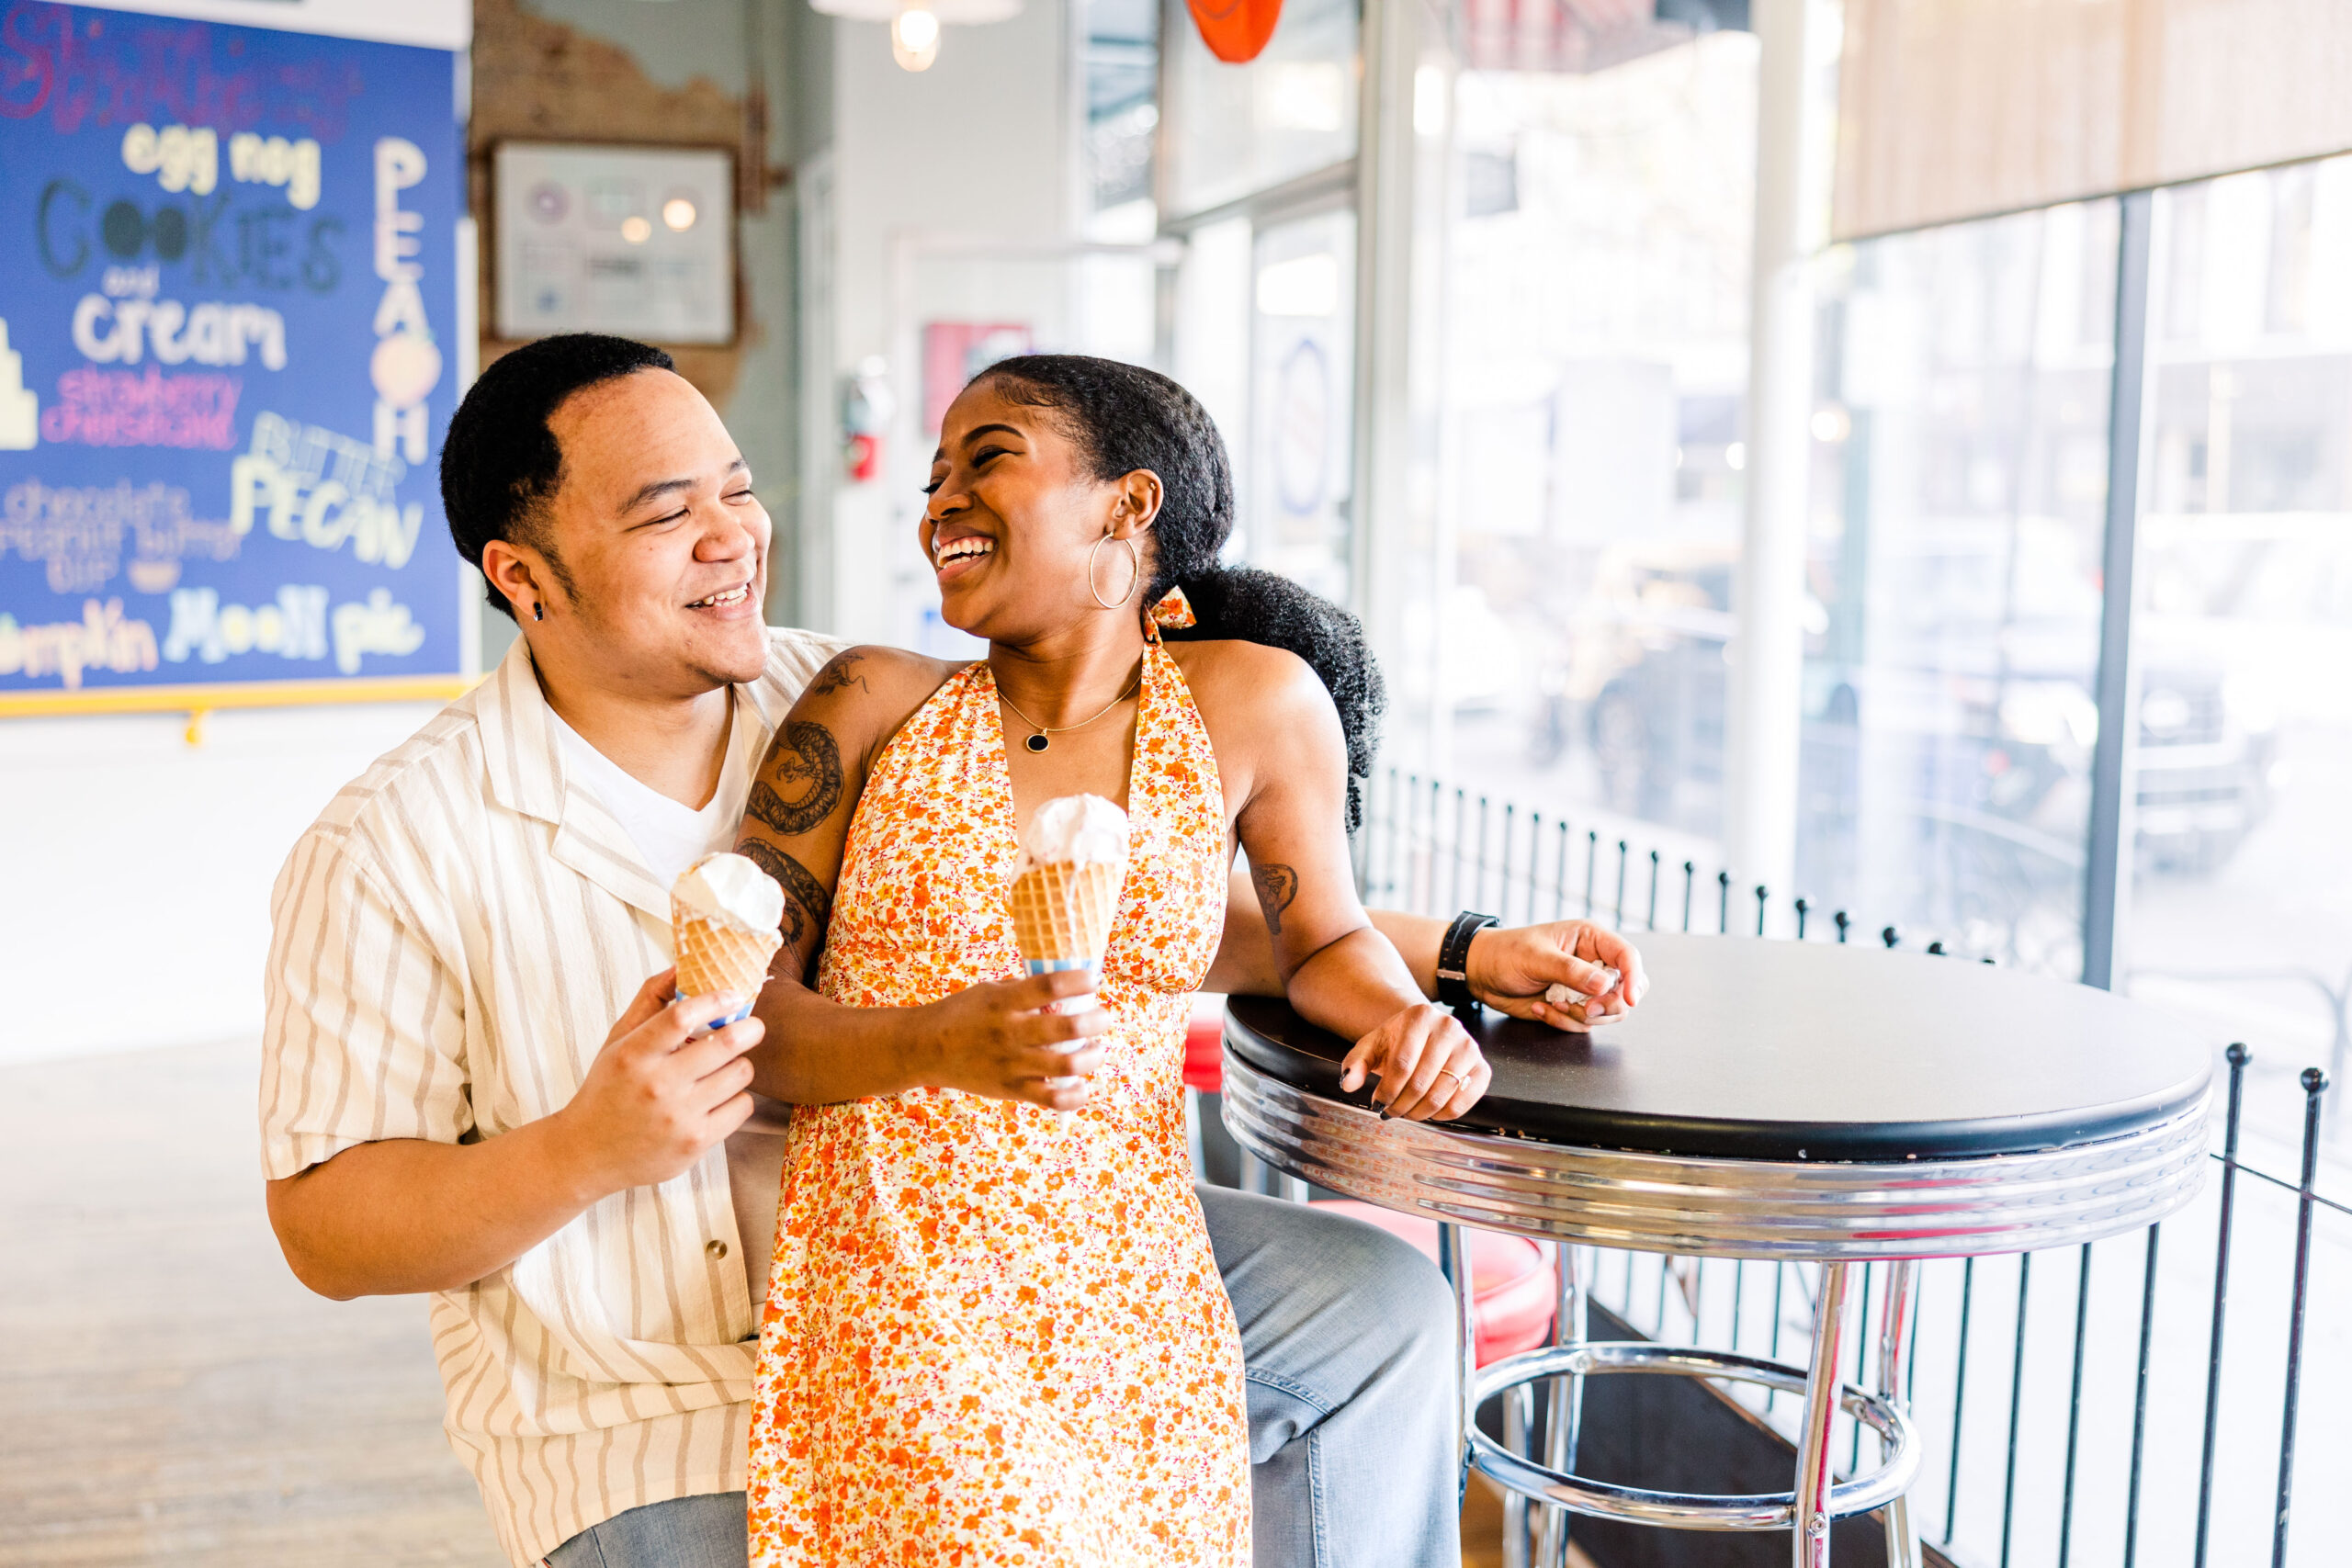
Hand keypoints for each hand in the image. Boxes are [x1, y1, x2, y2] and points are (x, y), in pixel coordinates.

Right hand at [556, 968, 763, 1195]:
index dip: (716, 1000)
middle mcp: (657, 1085)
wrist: (585, 1154)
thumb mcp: (617, 1041)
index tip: (732, 995)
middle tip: (751, 1026)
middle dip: (749, 1028)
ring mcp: (679, 1117)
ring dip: (739, 1065)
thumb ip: (649, 1000)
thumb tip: (681, 965)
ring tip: (725, 1067)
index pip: (682, 1016)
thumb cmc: (607, 1090)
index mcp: (633, 1054)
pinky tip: (719, 1097)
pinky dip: (737, 1097)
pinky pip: (743, 1106)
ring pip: (740, 1074)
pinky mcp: (696, 1143)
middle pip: (726, 1044)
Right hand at [915, 971, 1113, 1110]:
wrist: (925, 1048)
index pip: (1049, 986)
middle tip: (1103, 1017)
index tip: (1094, 980)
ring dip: (1093, 1056)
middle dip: (1097, 1020)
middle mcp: (1010, 1032)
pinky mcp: (1011, 1089)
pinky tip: (1082, 1086)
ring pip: (1067, 1065)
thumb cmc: (962, 1014)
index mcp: (1004, 1001)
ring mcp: (1011, 1064)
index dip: (1079, 982)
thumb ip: (1024, 991)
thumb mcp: (990, 991)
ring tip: (1096, 1049)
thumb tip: (1066, 987)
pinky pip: (1052, 1099)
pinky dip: (1075, 1095)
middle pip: (1067, 1028)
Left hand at [1338, 1002, 1489, 1121]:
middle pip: (1422, 1081)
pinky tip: (1431, 1112)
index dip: (1388, 1090)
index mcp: (1420, 1017)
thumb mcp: (1371, 1046)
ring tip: (1407, 1112)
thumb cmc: (1396, 1041)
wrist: (1424, 1033)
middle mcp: (1449, 1027)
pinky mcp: (1482, 1066)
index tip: (1378, 1103)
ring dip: (1421, 1112)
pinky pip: (1466, 1099)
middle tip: (1391, 1112)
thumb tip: (1348, 1083)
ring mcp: (1469, 1046)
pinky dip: (1446, 1113)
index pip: (1402, 1063)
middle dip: (1402, 1104)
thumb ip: (1356, 1063)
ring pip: (1443, 1092)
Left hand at [1468, 920, 1648, 1031]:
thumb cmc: (1505, 953)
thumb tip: (1604, 985)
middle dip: (1608, 1005)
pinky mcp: (1573, 1006)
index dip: (1634, 978)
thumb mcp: (1536, 958)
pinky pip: (1584, 1024)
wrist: (1481, 973)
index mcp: (1590, 939)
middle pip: (1626, 989)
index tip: (1629, 1000)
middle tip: (1585, 1009)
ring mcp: (1584, 987)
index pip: (1627, 956)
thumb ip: (1571, 971)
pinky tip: (1541, 1008)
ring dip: (1581, 1017)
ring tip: (1553, 1005)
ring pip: (1608, 1012)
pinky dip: (1564, 1022)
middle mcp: (1593, 962)